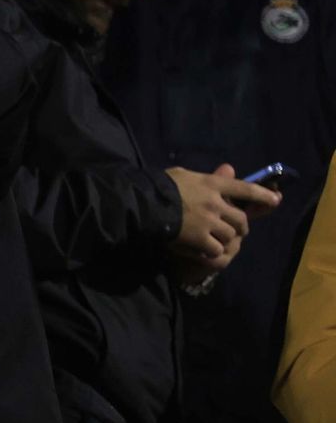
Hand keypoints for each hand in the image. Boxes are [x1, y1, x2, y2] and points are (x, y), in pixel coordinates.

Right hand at [165, 163, 279, 262]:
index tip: (276, 201)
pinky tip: (205, 252)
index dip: (263, 195)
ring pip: (230, 235)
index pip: (245, 189)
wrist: (146, 204)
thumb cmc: (161, 186)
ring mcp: (209, 222)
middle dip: (242, 226)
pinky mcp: (200, 238)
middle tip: (238, 231)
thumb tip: (227, 170)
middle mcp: (216, 203)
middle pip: (240, 218)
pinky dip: (213, 252)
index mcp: (213, 184)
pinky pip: (216, 249)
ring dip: (227, 239)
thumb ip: (208, 176)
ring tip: (219, 242)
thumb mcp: (184, 174)